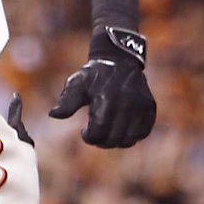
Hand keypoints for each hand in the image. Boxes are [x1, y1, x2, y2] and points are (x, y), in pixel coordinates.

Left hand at [50, 28, 155, 148]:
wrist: (120, 61)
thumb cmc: (94, 76)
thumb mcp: (76, 84)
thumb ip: (67, 101)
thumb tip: (53, 115)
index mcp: (107, 98)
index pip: (99, 131)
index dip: (89, 137)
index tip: (84, 132)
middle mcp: (127, 103)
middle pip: (113, 139)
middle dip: (100, 142)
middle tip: (95, 135)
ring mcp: (141, 106)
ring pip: (129, 140)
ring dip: (115, 142)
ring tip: (107, 134)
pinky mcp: (150, 108)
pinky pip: (143, 133)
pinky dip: (131, 136)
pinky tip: (121, 130)